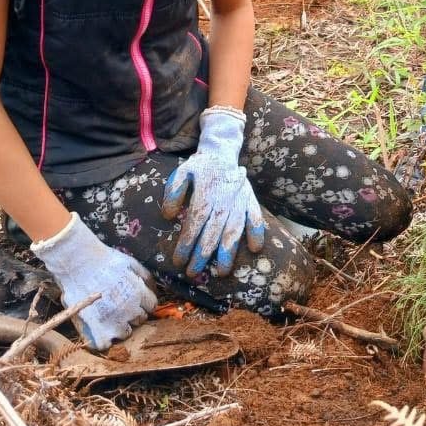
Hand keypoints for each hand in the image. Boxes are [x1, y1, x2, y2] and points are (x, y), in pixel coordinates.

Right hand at [30, 212, 156, 349]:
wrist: (77, 263)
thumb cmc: (103, 261)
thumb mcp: (131, 263)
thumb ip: (146, 278)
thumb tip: (154, 291)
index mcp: (139, 294)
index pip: (151, 307)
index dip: (142, 303)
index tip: (132, 300)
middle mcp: (130, 310)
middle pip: (139, 320)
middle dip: (131, 314)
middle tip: (117, 306)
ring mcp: (114, 323)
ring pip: (125, 333)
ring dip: (119, 327)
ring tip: (106, 317)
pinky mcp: (97, 331)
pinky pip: (105, 344)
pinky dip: (102, 339)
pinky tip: (97, 328)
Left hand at [161, 106, 263, 277]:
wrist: (222, 152)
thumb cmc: (200, 167)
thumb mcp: (181, 173)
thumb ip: (174, 193)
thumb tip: (168, 216)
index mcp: (206, 194)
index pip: (194, 224)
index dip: (186, 244)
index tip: (178, 261)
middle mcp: (224, 200)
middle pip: (212, 232)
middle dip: (203, 255)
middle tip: (193, 273)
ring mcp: (239, 201)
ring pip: (234, 230)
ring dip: (228, 252)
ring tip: (223, 272)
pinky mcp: (250, 200)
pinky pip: (256, 217)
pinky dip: (257, 232)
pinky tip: (255, 249)